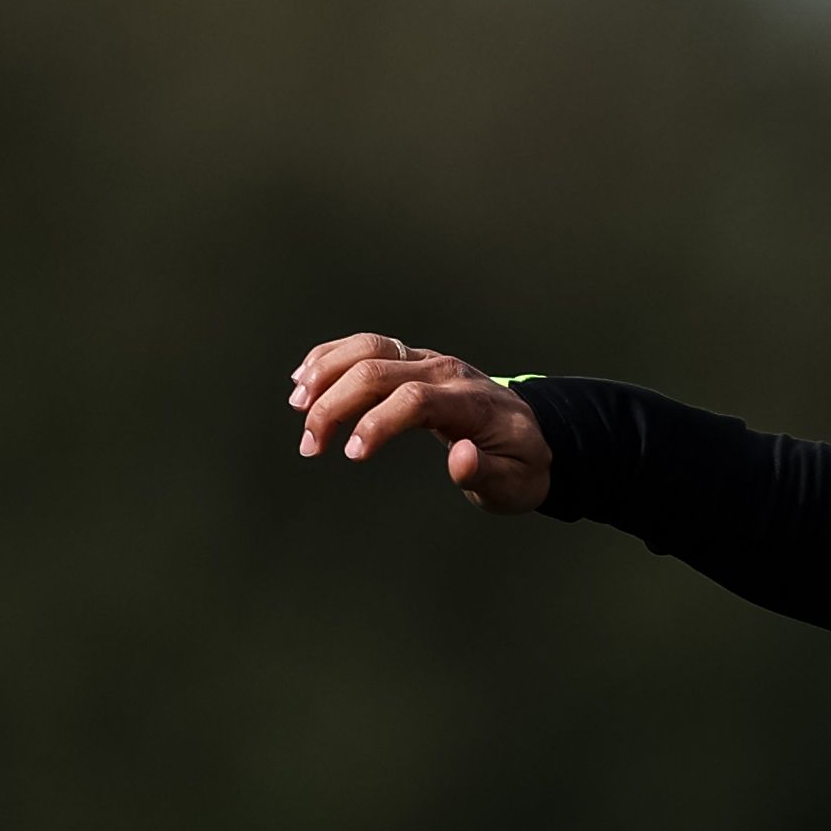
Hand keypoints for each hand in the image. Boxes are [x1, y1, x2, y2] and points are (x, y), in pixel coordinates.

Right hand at [288, 334, 551, 513]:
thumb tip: (458, 458)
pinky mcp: (413, 361)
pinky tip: (304, 378)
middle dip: (337, 404)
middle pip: (380, 369)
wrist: (532, 433)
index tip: (352, 454)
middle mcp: (444, 371)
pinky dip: (333, 356)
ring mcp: (427, 360)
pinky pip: (368, 346)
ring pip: (370, 347)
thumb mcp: (512, 484)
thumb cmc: (519, 465)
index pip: (415, 400)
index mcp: (469, 402)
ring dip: (327, 372)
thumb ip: (485, 473)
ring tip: (298, 406)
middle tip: (311, 445)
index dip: (378, 423)